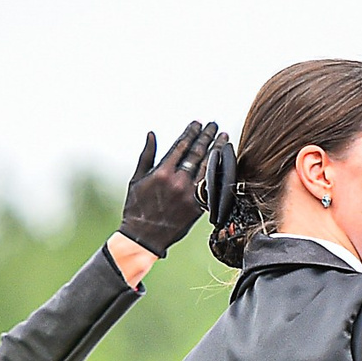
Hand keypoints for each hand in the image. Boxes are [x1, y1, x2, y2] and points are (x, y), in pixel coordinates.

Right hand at [118, 121, 220, 256]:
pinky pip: (211, 185)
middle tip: (214, 125)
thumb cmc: (137, 208)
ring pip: (208, 167)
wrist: (144, 237)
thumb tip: (152, 134)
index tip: (198, 123)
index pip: (181, 146)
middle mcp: (177, 181)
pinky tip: (224, 162)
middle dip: (207, 136)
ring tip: (224, 137)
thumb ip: (147, 155)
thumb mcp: (136, 179)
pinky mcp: (197, 207)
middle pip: (197, 153)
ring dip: (218, 150)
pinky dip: (218, 171)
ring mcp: (189, 195)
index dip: (191, 132)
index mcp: (161, 172)